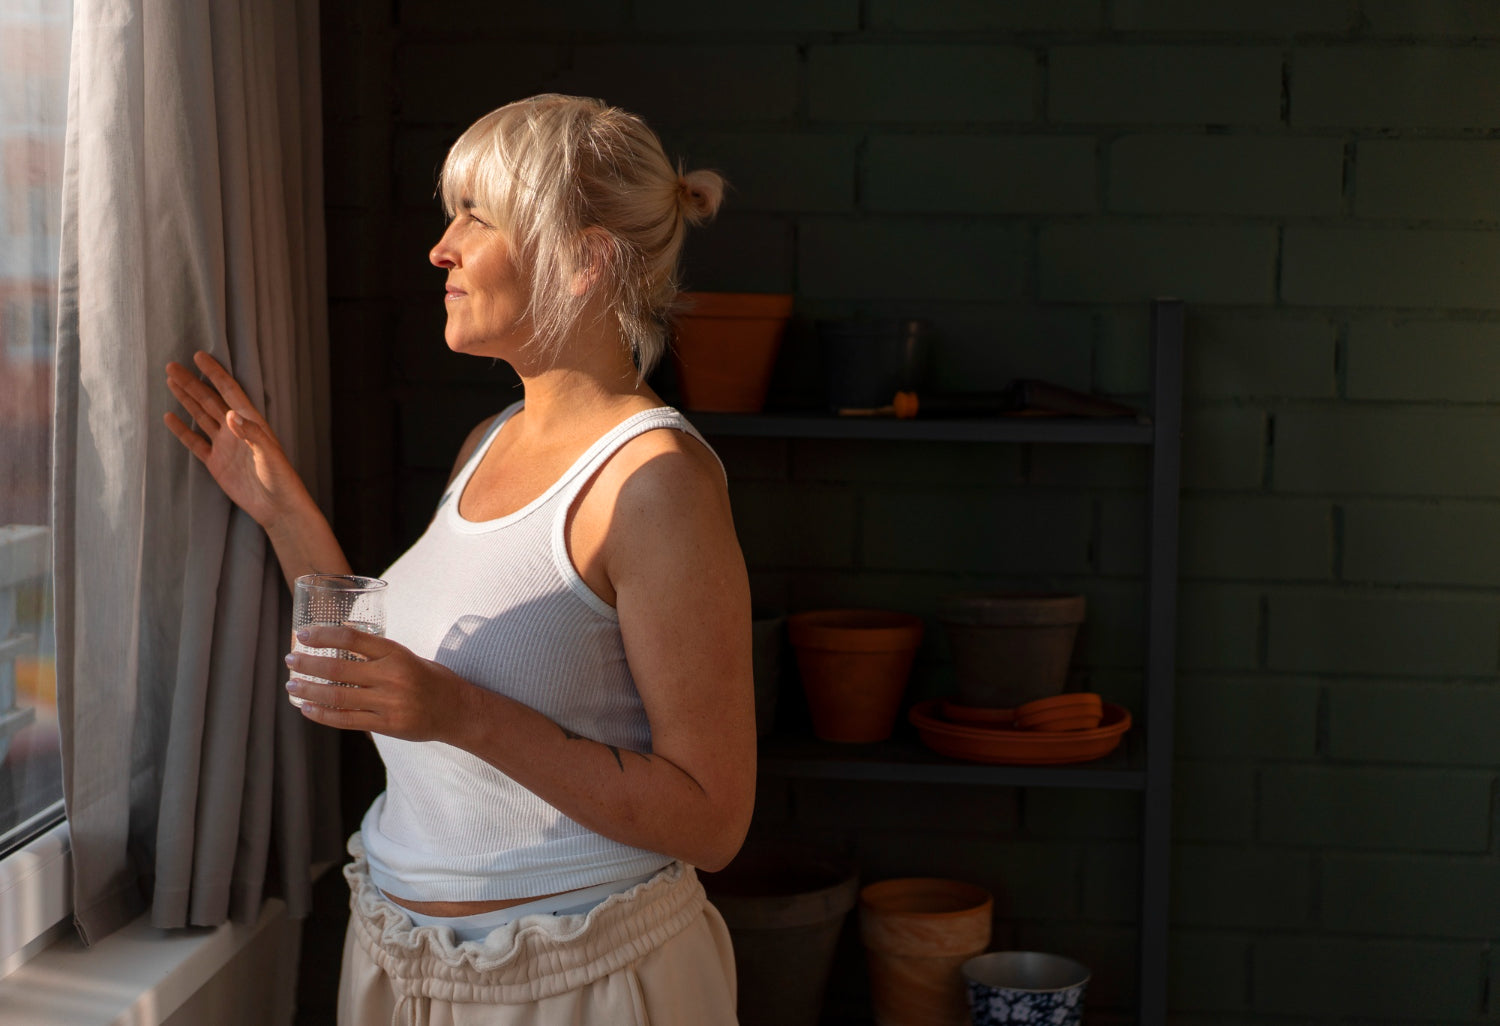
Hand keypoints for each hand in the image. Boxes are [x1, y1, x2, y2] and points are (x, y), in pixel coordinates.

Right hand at [164, 351, 308, 526]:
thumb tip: (231, 413)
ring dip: (186, 399)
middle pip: (209, 400)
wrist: (278, 508)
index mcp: (251, 422)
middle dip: (192, 382)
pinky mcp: (216, 463)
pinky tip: (170, 417)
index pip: (230, 391)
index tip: (199, 355)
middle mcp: (236, 430)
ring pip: (201, 416)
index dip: (215, 373)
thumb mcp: (269, 454)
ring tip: (170, 381)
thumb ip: (251, 433)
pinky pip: (195, 442)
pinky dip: (182, 430)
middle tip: (171, 366)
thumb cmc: (281, 480)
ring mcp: (224, 446)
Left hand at [284, 626, 468, 741]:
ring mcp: (388, 703)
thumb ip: (377, 655)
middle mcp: (391, 677)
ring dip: (309, 690)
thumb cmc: (431, 679)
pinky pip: (346, 720)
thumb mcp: (407, 657)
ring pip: (337, 696)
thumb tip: (338, 648)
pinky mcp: (386, 725)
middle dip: (309, 664)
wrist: (457, 710)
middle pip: (338, 669)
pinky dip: (322, 714)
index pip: (352, 639)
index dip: (324, 635)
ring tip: (292, 685)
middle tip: (291, 659)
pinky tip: (307, 708)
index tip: (304, 634)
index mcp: (396, 654)